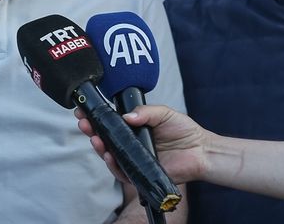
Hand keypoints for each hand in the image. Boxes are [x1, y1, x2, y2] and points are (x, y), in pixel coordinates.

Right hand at [77, 105, 209, 184]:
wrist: (200, 151)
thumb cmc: (183, 131)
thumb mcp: (164, 113)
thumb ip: (146, 112)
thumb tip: (126, 116)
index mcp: (132, 128)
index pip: (109, 123)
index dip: (95, 117)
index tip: (84, 110)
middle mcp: (129, 144)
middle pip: (104, 138)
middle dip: (90, 130)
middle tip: (83, 122)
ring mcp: (132, 159)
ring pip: (108, 155)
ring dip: (98, 147)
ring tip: (95, 138)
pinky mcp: (139, 174)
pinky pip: (121, 171)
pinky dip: (113, 164)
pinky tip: (109, 155)